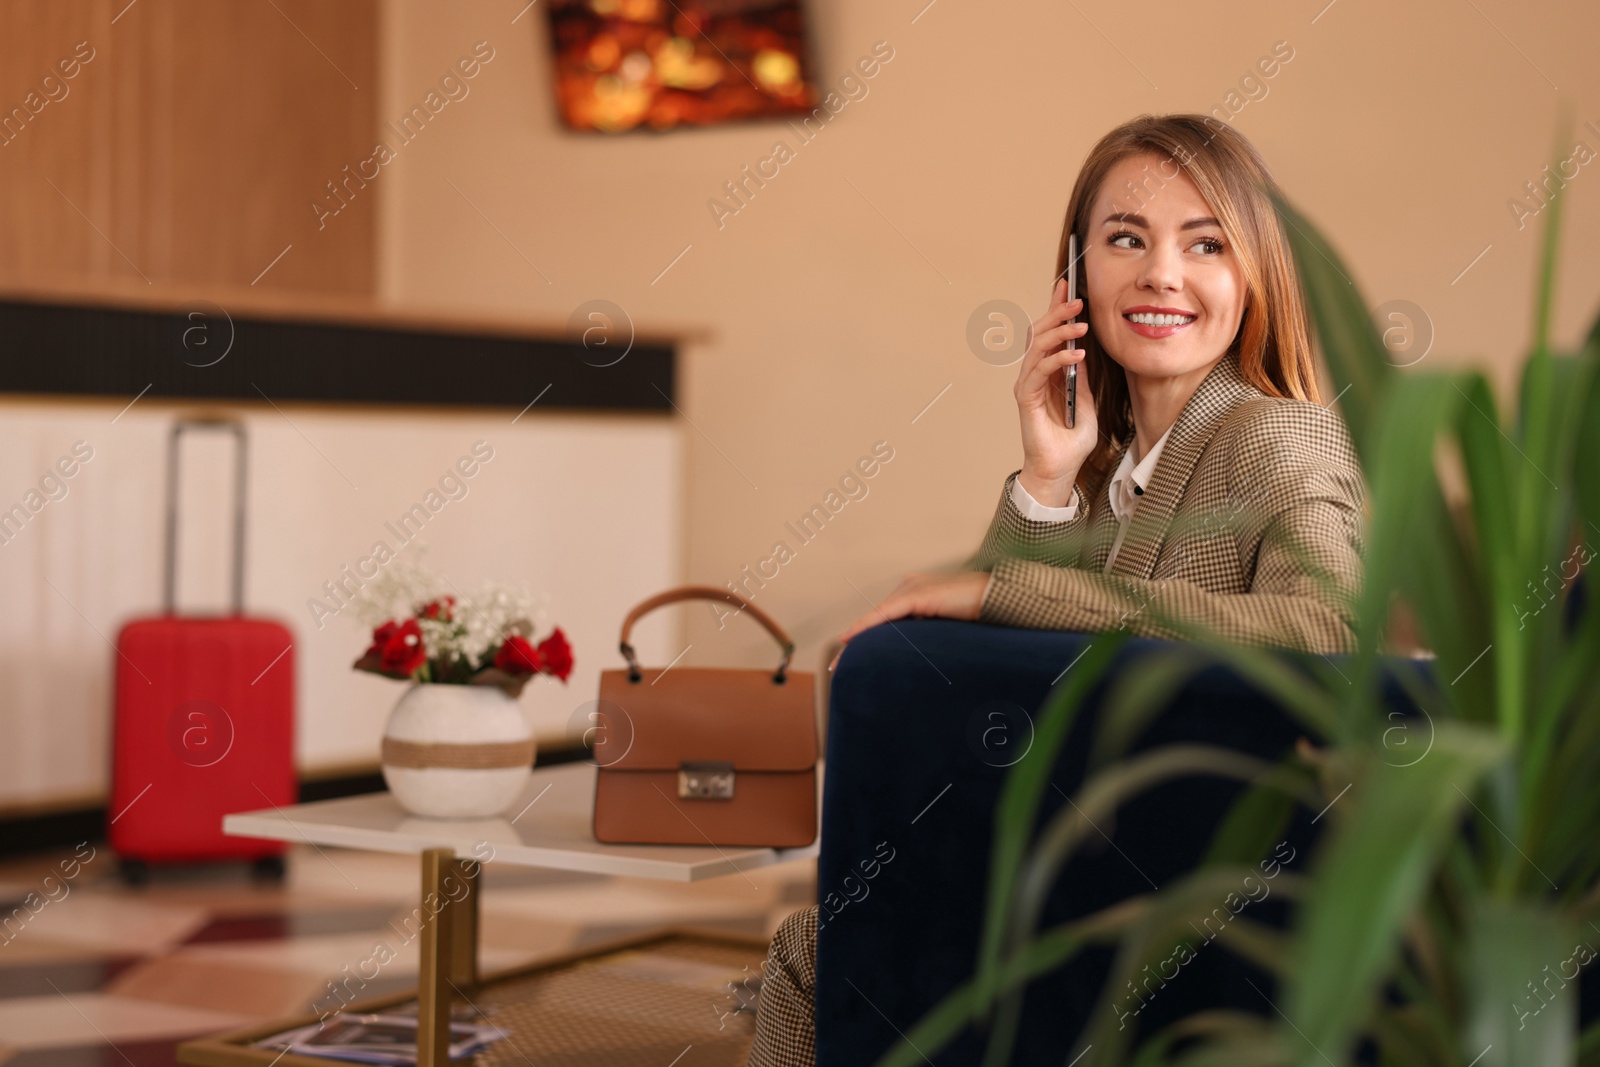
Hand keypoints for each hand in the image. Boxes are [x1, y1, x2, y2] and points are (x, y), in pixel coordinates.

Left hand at [828, 571, 990, 670]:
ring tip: (840, 662)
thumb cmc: (982, 617)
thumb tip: (912, 659)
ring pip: (877, 617)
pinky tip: (850, 640)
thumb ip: (929, 635)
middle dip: (856, 642)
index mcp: (918, 592)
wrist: (1002, 601)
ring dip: (857, 639)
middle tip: (836, 667)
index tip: (848, 658)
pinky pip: (885, 613)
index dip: (865, 637)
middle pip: (876, 617)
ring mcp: (913, 587)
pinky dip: (866, 627)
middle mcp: (911, 585)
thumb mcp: (947, 628)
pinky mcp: (918, 594)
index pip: (885, 618)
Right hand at [1015, 277, 1100, 505]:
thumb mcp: (1086, 401)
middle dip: (1057, 312)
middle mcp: (1034, 375)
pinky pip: (1040, 371)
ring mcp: (1028, 385)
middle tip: (1077, 299)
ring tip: (1081, 324)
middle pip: (1040, 333)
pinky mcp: (1025, 399)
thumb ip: (1081, 376)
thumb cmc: (1071, 440)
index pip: (1049, 333)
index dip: (1055, 308)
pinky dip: (1058, 359)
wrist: (1060, 468)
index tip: (1067, 286)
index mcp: (1048, 373)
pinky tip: (1077, 354)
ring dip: (1059, 332)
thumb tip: (1082, 349)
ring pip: (1038, 347)